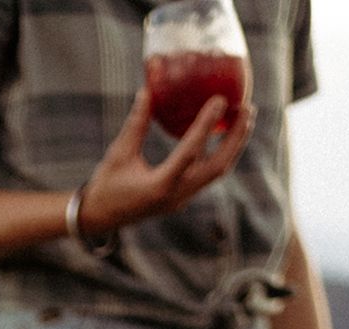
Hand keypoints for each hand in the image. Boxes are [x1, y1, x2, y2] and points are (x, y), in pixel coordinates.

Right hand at [79, 84, 254, 237]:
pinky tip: (225, 133)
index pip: (190, 152)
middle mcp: (177, 194)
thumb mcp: (118, 153)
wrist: (101, 218)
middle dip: (235, 138)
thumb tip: (148, 90)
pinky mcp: (182, 196)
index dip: (207, 125)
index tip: (221, 100)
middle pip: (217, 166)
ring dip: (233, 145)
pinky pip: (208, 173)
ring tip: (244, 117)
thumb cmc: (106, 185)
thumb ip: (136, 124)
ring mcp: (182, 198)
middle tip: (247, 108)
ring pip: (217, 172)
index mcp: (160, 185)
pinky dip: (220, 152)